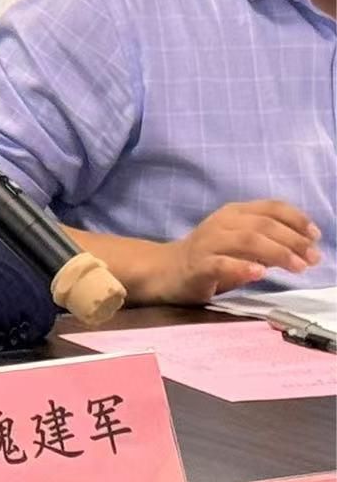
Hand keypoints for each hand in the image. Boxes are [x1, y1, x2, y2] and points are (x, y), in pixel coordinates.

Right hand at [154, 199, 321, 303]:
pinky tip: (259, 273)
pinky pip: (221, 264)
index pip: (270, 207)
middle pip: (263, 225)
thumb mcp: (242, 244)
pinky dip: (242, 267)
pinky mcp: (198, 265)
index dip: (297, 219)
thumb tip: (304, 249)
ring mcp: (208, 243)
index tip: (315, 236)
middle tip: (313, 258)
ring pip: (246, 241)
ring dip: (277, 252)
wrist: (166, 270)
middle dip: (293, 240)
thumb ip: (269, 242)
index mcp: (234, 213)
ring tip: (297, 266)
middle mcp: (222, 223)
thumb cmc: (210, 256)